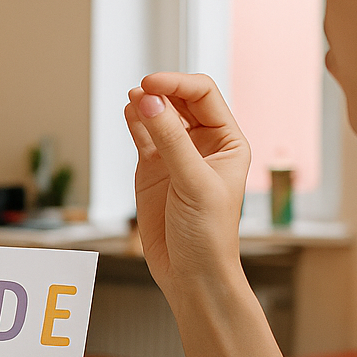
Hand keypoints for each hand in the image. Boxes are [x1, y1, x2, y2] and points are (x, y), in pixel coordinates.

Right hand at [125, 73, 251, 293]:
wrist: (191, 273)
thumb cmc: (209, 234)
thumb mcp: (193, 182)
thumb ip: (170, 140)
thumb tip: (149, 102)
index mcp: (227, 142)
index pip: (203, 96)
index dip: (178, 84)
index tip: (152, 84)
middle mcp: (202, 144)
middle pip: (180, 100)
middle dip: (161, 92)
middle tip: (141, 92)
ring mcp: (175, 155)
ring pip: (159, 116)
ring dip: (146, 104)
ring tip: (133, 101)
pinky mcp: (151, 169)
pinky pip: (142, 136)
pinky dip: (134, 122)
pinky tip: (129, 112)